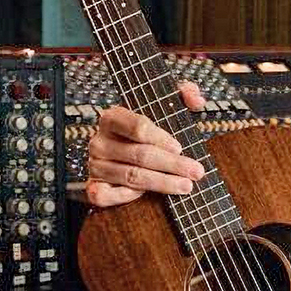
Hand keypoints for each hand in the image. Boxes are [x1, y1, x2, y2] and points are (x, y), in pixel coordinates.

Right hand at [83, 80, 207, 206]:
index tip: (179, 147)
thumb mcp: (166, 105)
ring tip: (186, 186)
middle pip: (139, 154)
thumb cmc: (147, 130)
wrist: (122, 151)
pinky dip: (126, 197)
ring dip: (161, 183)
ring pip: (131, 176)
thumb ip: (184, 94)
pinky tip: (147, 196)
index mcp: (113, 117)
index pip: (138, 127)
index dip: (161, 138)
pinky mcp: (94, 186)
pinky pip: (106, 195)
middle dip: (172, 164)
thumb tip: (197, 100)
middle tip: (196, 171)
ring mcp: (95, 165)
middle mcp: (100, 141)